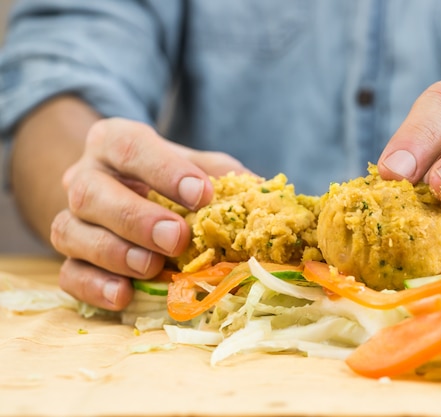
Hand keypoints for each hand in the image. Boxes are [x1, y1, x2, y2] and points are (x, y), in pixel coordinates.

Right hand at [51, 118, 249, 309]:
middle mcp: (85, 176)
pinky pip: (68, 274)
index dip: (164, 170)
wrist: (126, 191)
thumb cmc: (170, 179)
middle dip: (135, 218)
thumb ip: (224, 176)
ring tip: (152, 267)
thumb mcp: (196, 166)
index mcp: (115, 142)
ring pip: (71, 233)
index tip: (201, 194)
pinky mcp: (68, 259)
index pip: (130, 147)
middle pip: (91, 193)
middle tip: (175, 238)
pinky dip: (94, 286)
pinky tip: (125, 295)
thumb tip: (267, 197)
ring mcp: (72, 218)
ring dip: (113, 253)